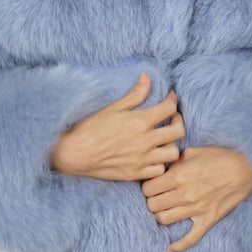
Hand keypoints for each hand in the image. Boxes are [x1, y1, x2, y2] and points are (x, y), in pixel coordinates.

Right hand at [49, 73, 184, 180]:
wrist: (73, 154)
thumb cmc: (90, 128)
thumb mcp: (113, 108)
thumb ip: (134, 95)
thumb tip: (147, 77)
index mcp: (140, 122)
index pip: (169, 108)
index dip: (172, 100)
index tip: (169, 98)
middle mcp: (145, 141)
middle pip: (178, 131)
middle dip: (177, 121)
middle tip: (170, 118)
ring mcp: (142, 160)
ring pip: (173, 153)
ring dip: (170, 144)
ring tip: (162, 139)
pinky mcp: (136, 174)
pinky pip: (159, 170)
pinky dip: (159, 163)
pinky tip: (152, 156)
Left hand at [141, 145, 251, 251]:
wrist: (246, 170)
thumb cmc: (219, 158)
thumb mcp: (193, 151)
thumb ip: (173, 160)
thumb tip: (160, 168)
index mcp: (178, 176)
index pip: (148, 188)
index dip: (147, 186)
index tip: (152, 184)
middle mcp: (184, 195)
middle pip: (152, 205)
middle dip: (151, 200)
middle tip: (157, 195)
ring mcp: (195, 210)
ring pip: (164, 220)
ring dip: (160, 214)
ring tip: (164, 208)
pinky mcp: (207, 220)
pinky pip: (190, 239)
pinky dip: (177, 247)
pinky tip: (168, 250)